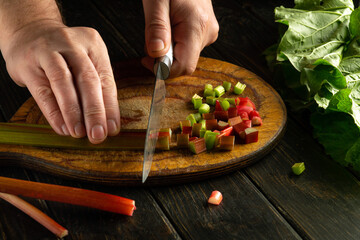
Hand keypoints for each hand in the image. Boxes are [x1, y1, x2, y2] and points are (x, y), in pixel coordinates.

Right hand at [1, 20, 119, 143]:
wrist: (29, 33)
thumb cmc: (65, 55)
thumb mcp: (85, 62)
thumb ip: (97, 88)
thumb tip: (108, 124)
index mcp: (93, 44)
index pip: (106, 79)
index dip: (110, 107)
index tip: (113, 129)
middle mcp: (72, 44)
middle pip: (87, 80)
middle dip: (95, 111)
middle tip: (98, 134)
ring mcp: (48, 51)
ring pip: (63, 82)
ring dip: (73, 112)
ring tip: (79, 133)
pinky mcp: (28, 63)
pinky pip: (42, 91)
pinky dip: (53, 112)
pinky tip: (61, 127)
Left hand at [141, 0, 218, 76]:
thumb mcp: (155, 1)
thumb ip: (156, 28)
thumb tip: (157, 55)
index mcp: (196, 26)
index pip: (184, 66)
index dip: (164, 70)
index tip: (147, 60)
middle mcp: (207, 33)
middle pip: (184, 63)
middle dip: (164, 58)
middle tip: (151, 38)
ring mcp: (209, 32)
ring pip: (185, 56)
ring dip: (168, 50)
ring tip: (162, 26)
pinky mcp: (206, 31)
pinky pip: (188, 47)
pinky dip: (175, 44)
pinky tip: (169, 27)